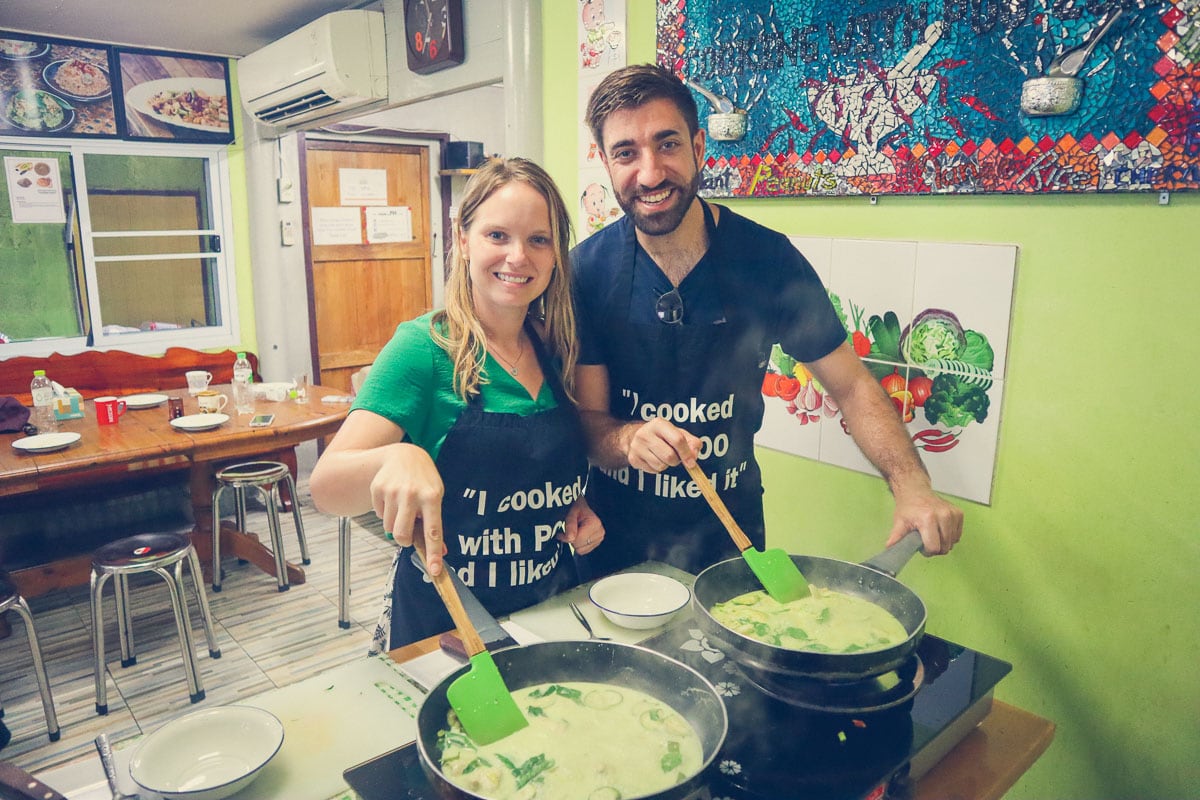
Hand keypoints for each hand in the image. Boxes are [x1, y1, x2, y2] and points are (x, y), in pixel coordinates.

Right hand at [369, 443, 447, 573]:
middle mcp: (411, 494)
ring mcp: (392, 491)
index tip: (435, 570)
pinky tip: (392, 499)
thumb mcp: (436, 496)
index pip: (433, 531)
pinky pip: (379, 514)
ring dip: (394, 524)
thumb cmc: (423, 480)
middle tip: (407, 533)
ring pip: (388, 527)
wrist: (403, 455)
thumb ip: (436, 523)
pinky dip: (385, 512)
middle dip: (403, 540)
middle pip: (401, 535)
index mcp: (431, 497)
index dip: (434, 553)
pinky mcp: (377, 488)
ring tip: (402, 508)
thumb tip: (442, 552)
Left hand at [560, 497, 604, 554]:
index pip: (576, 540)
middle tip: (569, 530)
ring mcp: (600, 538)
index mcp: (594, 523)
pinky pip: (584, 551)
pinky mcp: (597, 542)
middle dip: (571, 539)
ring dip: (575, 543)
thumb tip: (570, 538)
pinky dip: (579, 545)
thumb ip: (570, 525)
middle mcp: (600, 532)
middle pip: (578, 546)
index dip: (565, 537)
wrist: (585, 507)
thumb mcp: (571, 513)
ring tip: (575, 532)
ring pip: (581, 550)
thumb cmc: (578, 509)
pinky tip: (579, 536)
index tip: (560, 533)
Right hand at [625, 418, 701, 472]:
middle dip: (676, 460)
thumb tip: (694, 456)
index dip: (687, 453)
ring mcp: (637, 447)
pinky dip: (657, 468)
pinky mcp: (633, 459)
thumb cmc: (661, 435)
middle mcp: (645, 433)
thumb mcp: (678, 433)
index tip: (691, 462)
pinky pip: (653, 471)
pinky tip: (654, 459)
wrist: (635, 436)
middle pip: (669, 456)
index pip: (677, 440)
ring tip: (663, 456)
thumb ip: (692, 442)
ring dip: (666, 465)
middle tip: (674, 456)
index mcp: (658, 424)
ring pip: (661, 466)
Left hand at [886, 486, 962, 555]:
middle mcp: (943, 515)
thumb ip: (896, 537)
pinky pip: (957, 535)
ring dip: (943, 542)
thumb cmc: (908, 507)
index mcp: (928, 518)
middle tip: (925, 539)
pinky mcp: (959, 513)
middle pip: (945, 547)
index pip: (934, 547)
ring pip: (952, 543)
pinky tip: (940, 529)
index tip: (921, 545)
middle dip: (935, 548)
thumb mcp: (899, 522)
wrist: (915, 490)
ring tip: (932, 532)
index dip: (926, 551)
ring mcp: (953, 514)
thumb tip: (889, 548)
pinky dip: (950, 536)